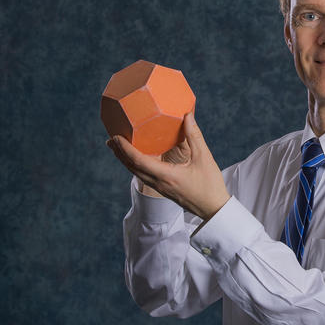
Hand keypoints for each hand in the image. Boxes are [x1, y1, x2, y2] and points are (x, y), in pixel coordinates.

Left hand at [106, 112, 229, 219]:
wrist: (214, 209)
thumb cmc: (211, 185)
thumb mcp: (204, 158)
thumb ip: (194, 136)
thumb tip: (187, 116)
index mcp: (166, 175)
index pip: (138, 160)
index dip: (125, 148)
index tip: (116, 137)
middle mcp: (159, 183)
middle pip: (132, 167)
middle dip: (120, 153)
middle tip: (110, 139)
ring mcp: (160, 188)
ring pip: (136, 173)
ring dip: (125, 160)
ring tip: (118, 148)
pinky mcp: (163, 190)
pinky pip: (144, 176)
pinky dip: (136, 166)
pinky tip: (137, 159)